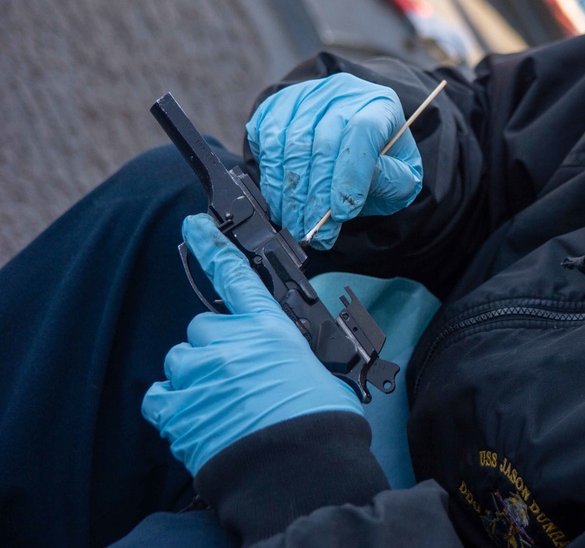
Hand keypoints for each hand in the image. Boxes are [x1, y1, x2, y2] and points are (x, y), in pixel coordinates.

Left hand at [142, 214, 361, 474]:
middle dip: (214, 349)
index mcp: (270, 327)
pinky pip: (158, 396)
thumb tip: (284, 363)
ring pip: (179, 361)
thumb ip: (289, 354)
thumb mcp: (319, 370)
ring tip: (222, 406)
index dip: (212, 245)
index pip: (235, 275)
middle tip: (237, 379)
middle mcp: (231, 342)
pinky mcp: (178, 408)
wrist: (299, 466)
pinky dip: (172, 405)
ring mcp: (200, 373)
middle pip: (202, 328)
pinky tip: (198, 419)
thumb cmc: (320, 421)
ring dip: (194, 378)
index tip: (195, 224)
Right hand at [246, 73, 422, 248]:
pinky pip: (267, 140)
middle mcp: (343, 93)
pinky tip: (279, 200)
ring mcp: (307, 96)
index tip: (341, 214)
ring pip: (291, 144)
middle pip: (323, 143)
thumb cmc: (379, 160)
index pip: (364, 132)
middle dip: (315, 195)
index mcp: (381, 106)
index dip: (350, 175)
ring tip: (294, 222)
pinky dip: (271, 176)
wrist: (353, 134)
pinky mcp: (278, 105)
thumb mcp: (400, 175)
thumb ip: (390, 183)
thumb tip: (349, 198)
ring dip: (290, 192)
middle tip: (311, 231)